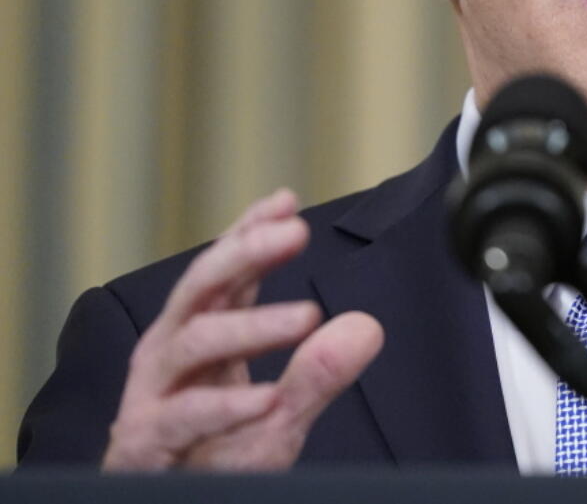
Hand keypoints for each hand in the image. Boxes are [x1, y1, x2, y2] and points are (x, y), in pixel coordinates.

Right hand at [102, 189, 383, 469]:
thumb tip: (366, 327)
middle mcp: (170, 356)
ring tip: (305, 317)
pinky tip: (266, 398)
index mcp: (199, 337)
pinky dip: (226, 406)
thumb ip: (317, 369)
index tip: (287, 202)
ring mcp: (154, 395)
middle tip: (295, 232)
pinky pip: (184, 415)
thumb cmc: (215, 457)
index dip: (251, 232)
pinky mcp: (147, 441)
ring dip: (251, 326)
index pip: (225, 272)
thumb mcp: (281, 414)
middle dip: (246, 252)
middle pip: (201, 287)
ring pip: (193, 341)